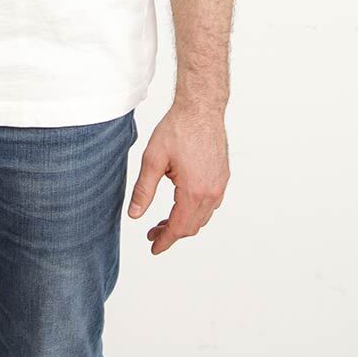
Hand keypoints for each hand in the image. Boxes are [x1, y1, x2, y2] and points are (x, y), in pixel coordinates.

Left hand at [127, 101, 229, 253]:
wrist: (201, 108)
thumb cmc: (178, 128)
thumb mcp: (153, 159)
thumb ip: (143, 190)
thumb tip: (135, 215)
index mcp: (193, 191)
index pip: (179, 228)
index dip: (165, 241)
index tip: (154, 248)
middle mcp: (211, 192)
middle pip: (192, 226)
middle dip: (172, 233)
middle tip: (152, 233)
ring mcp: (220, 184)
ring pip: (203, 216)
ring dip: (184, 222)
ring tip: (164, 221)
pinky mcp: (222, 176)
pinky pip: (211, 204)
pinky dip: (195, 210)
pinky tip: (181, 203)